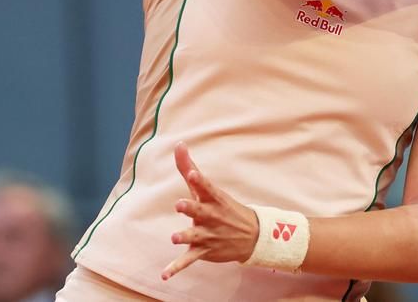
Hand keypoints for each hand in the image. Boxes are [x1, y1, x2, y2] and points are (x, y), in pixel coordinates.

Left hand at [161, 142, 259, 279]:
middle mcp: (211, 216)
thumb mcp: (209, 189)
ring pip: (194, 236)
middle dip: (191, 208)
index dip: (199, 181)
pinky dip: (176, 268)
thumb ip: (189, 168)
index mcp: (213, 199)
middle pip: (200, 211)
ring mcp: (208, 235)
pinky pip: (188, 260)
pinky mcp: (204, 251)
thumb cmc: (223, 207)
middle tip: (180, 205)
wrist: (252, 236)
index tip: (193, 175)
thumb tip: (178, 144)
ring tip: (175, 238)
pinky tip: (165, 274)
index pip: (206, 188)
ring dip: (185, 237)